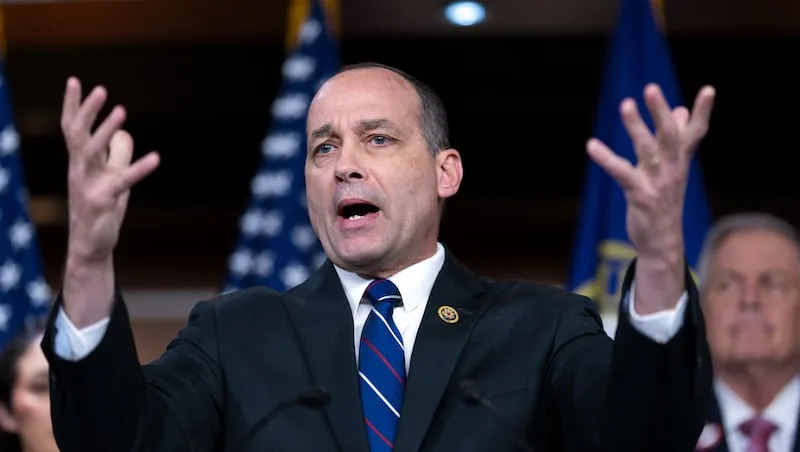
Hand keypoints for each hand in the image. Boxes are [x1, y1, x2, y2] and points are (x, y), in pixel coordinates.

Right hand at [61, 77, 159, 262]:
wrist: (91, 244)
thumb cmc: (100, 206)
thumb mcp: (111, 176)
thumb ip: (117, 154)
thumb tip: (125, 133)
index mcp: (80, 161)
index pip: (72, 127)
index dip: (74, 105)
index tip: (75, 80)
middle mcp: (79, 169)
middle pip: (78, 134)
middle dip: (88, 111)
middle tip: (100, 89)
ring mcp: (88, 184)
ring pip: (92, 152)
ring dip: (105, 130)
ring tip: (121, 112)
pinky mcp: (102, 200)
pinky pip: (122, 181)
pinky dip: (139, 168)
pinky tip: (156, 158)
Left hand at [587, 83, 715, 312]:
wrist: (663, 241)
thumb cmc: (665, 200)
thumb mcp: (673, 169)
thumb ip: (677, 140)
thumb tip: (680, 110)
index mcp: (681, 161)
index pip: (696, 133)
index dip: (702, 112)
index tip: (708, 89)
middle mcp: (672, 169)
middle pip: (670, 136)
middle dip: (660, 112)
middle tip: (651, 88)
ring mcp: (657, 183)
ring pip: (646, 150)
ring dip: (636, 126)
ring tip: (625, 104)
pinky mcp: (639, 195)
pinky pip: (622, 172)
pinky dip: (606, 158)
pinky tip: (592, 145)